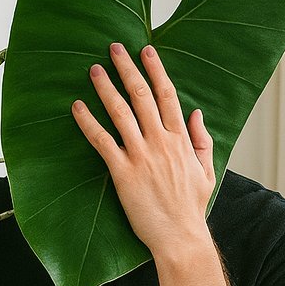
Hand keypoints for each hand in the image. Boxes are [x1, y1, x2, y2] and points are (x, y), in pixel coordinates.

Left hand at [72, 42, 215, 260]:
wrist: (180, 237)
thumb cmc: (191, 206)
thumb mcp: (207, 170)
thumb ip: (202, 139)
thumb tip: (196, 112)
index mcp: (181, 139)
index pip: (168, 95)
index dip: (156, 70)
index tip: (146, 51)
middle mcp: (161, 142)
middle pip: (142, 96)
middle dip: (127, 69)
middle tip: (113, 48)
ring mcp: (141, 155)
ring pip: (121, 113)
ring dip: (105, 88)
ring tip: (93, 70)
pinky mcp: (123, 172)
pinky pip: (102, 141)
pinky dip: (88, 122)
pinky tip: (77, 107)